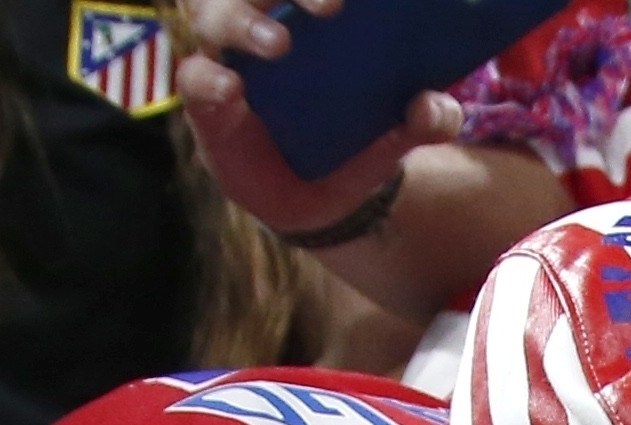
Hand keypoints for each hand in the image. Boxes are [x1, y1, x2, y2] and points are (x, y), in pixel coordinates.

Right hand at [176, 0, 459, 238]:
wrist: (316, 198)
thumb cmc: (351, 142)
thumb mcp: (394, 136)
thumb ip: (423, 120)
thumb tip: (436, 105)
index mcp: (308, 13)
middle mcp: (264, 20)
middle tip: (331, 6)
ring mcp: (231, 57)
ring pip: (211, 11)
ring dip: (241, 21)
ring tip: (278, 44)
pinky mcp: (209, 102)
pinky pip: (195, 78)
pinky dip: (208, 80)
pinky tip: (229, 88)